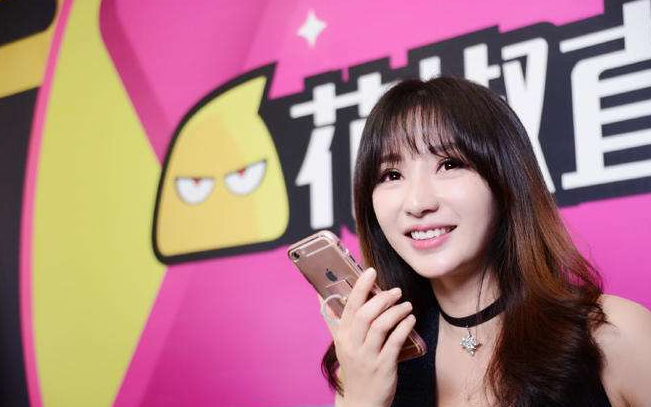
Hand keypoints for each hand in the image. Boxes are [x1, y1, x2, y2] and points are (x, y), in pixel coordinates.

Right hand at [320, 267, 415, 406]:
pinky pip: (394, 341)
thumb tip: (320, 296)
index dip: (360, 287)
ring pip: (380, 326)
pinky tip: (410, 319)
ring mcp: (367, 357)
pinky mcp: (383, 366)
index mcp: (341, 337)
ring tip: (406, 304)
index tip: (370, 272)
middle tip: (395, 291)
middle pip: (364, 315)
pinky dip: (404, 326)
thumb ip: (333, 320)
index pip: (349, 307)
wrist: (361, 401)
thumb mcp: (340, 344)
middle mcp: (352, 345)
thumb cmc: (354, 367)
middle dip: (381, 298)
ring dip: (395, 311)